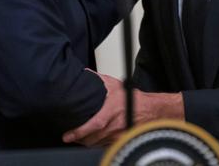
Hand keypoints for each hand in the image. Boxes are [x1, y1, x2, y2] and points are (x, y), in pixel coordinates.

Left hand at [63, 82, 184, 146]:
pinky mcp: (119, 141)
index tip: (68, 135)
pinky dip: (95, 143)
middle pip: (92, 138)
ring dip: (86, 141)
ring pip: (96, 144)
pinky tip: (91, 138)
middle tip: (69, 136)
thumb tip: (85, 73)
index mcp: (112, 111)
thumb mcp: (114, 85)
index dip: (79, 132)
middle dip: (79, 139)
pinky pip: (103, 145)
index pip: (93, 125)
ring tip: (78, 137)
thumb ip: (99, 80)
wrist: (150, 110)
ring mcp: (117, 135)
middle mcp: (115, 125)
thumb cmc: (132, 98)